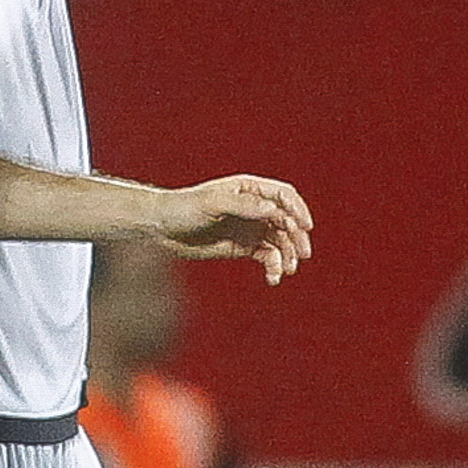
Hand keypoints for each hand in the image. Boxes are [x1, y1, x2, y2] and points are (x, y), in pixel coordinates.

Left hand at [138, 173, 316, 282]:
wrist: (162, 228)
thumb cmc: (184, 208)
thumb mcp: (212, 203)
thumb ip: (243, 205)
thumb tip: (273, 211)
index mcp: (249, 189)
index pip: (283, 196)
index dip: (298, 210)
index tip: (305, 227)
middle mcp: (254, 207)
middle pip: (287, 221)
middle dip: (297, 238)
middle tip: (301, 256)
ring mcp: (251, 227)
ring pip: (280, 242)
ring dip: (288, 256)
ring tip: (285, 271)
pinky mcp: (244, 247)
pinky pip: (268, 257)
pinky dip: (274, 267)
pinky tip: (272, 278)